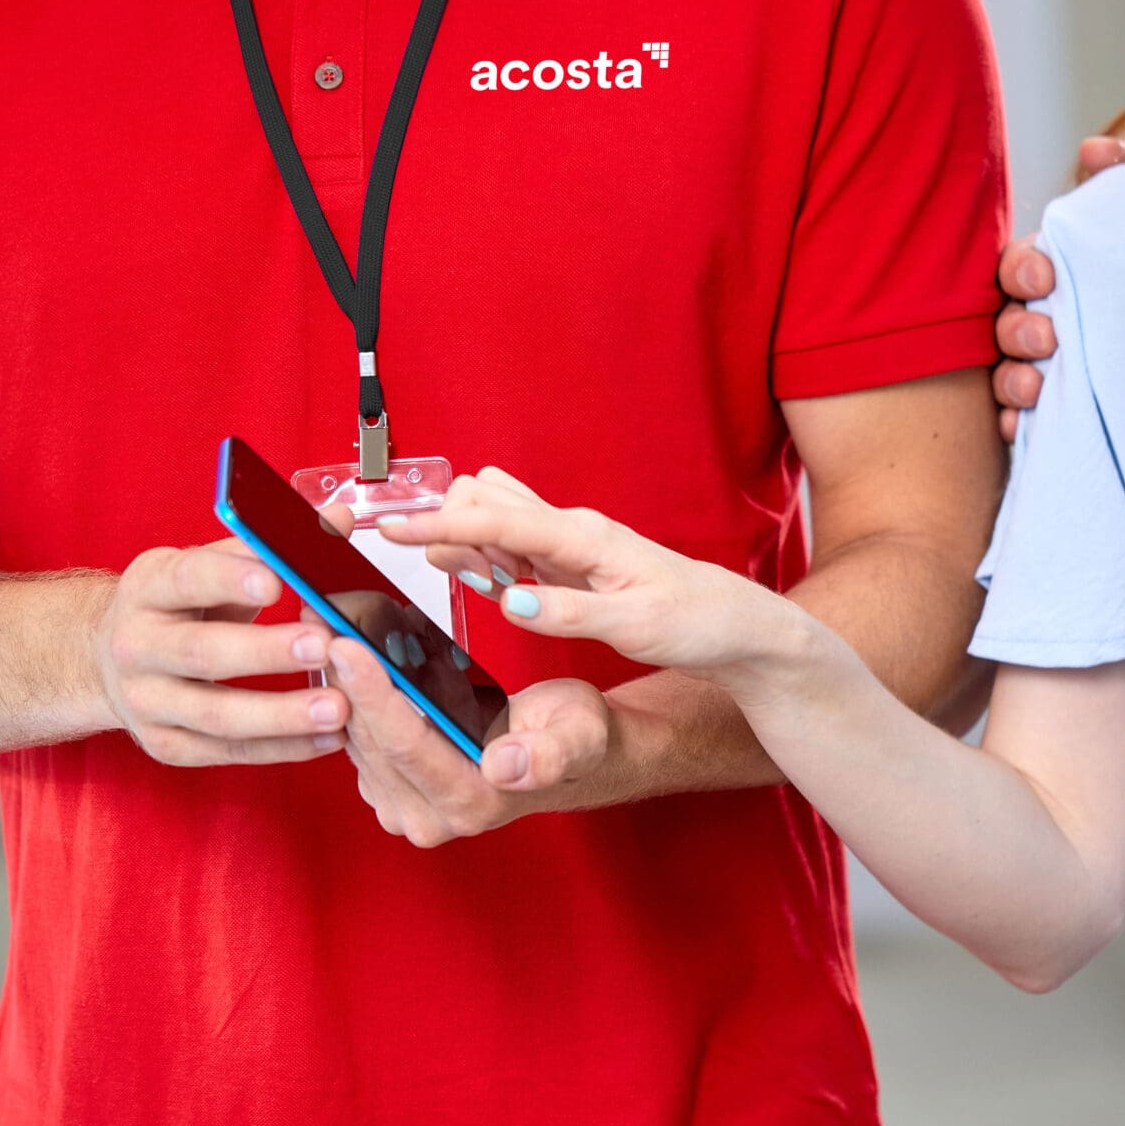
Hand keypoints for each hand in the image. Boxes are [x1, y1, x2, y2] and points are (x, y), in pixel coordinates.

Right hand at [92, 540, 347, 766]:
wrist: (110, 663)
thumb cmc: (176, 608)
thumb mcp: (208, 567)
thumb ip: (268, 548)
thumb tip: (338, 519)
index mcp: (147, 588)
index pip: (187, 579)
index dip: (230, 579)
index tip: (277, 581)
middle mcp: (137, 646)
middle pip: (203, 653)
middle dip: (266, 653)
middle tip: (323, 648)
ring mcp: (146, 701)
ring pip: (216, 715)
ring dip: (282, 715)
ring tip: (339, 708)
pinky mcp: (165, 745)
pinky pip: (227, 752)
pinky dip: (280, 748)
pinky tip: (326, 739)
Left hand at [330, 645, 617, 846]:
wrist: (564, 750)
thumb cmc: (573, 735)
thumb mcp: (579, 733)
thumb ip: (549, 754)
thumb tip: (504, 766)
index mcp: (471, 804)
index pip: (406, 746)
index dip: (374, 694)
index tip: (347, 646)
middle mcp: (428, 816)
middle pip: (368, 740)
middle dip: (344, 676)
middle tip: (322, 618)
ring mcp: (401, 804)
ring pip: (352, 735)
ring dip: (339, 679)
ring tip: (330, 622)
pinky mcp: (386, 786)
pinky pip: (353, 732)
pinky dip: (348, 688)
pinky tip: (347, 649)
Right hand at [379, 468, 807, 680]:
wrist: (735, 625)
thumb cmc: (694, 621)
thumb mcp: (634, 626)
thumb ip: (567, 611)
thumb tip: (510, 601)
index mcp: (584, 537)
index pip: (496, 517)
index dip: (438, 523)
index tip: (389, 528)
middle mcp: (572, 528)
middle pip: (485, 498)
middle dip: (449, 526)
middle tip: (448, 575)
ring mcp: (569, 541)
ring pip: (496, 517)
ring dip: (468, 542)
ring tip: (477, 583)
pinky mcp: (570, 560)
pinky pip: (512, 543)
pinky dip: (489, 557)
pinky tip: (493, 584)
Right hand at [993, 135, 1124, 440]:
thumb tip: (1095, 150)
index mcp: (1059, 272)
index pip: (1020, 266)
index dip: (1023, 270)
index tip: (1046, 278)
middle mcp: (1044, 319)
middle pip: (1006, 322)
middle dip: (1018, 329)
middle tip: (1048, 336)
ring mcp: (1048, 368)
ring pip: (1007, 373)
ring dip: (1013, 379)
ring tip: (1036, 387)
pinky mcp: (1062, 412)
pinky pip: (1022, 423)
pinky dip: (1016, 426)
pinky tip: (1024, 429)